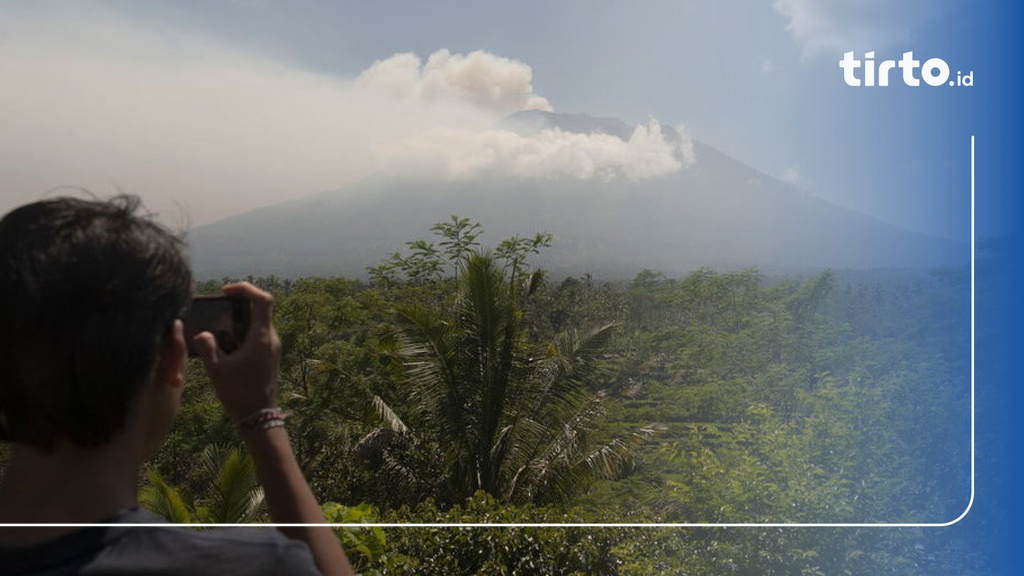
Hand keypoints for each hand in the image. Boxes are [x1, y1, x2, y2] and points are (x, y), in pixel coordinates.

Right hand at [193, 282, 280, 422]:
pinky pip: (258, 336)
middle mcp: (272, 339)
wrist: (258, 417)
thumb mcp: (216, 369)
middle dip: (239, 304)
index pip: (263, 299)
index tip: (226, 291)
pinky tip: (226, 345)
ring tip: (218, 328)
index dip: (246, 289)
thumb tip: (202, 334)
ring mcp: (273, 348)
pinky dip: (243, 333)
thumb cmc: (239, 393)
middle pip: (260, 309)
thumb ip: (207, 347)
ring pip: (259, 323)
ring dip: (240, 321)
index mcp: (262, 337)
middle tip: (218, 308)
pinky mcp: (270, 357)